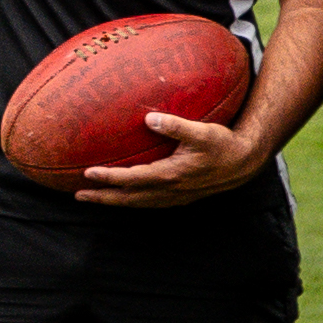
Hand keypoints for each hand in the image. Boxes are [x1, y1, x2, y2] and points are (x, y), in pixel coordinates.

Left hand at [77, 108, 265, 207]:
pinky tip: (122, 195)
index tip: (88, 174)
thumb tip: (149, 119)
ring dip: (114, 201)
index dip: (110, 178)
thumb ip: (175, 126)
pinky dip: (131, 201)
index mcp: (171, 175)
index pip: (132, 179)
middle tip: (77, 195)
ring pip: (138, 203)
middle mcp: (170, 190)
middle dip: (103, 197)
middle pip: (129, 198)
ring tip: (92, 197)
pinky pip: (148, 202)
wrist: (244, 163)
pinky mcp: (180, 197)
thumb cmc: (223, 144)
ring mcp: (175, 197)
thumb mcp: (202, 132)